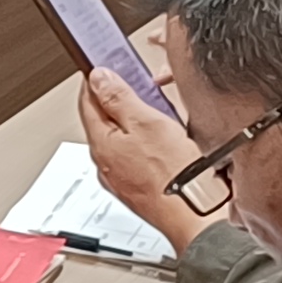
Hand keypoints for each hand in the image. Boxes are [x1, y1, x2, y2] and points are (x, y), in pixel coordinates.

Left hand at [74, 70, 209, 250]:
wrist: (195, 217)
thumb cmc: (173, 176)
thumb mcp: (146, 122)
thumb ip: (119, 98)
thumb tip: (98, 78)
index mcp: (101, 145)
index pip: (86, 102)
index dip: (95, 79)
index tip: (102, 65)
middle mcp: (105, 164)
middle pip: (103, 121)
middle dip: (116, 99)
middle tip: (132, 83)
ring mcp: (121, 178)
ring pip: (121, 139)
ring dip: (133, 121)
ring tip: (153, 110)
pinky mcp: (139, 188)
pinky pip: (136, 156)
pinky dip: (145, 142)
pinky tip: (164, 141)